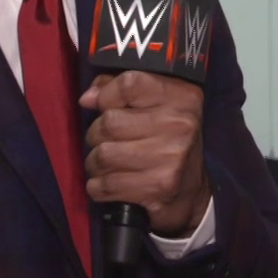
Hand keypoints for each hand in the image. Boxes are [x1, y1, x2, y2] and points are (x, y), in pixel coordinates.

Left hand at [80, 70, 208, 236]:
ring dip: (95, 163)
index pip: (129, 83)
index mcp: (181, 97)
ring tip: (106, 165)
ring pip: (103, 154)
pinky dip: (98, 187)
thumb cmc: (166, 144)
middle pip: (109, 122)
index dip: (107, 95)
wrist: (190, 194)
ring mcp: (170, 156)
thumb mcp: (155, 108)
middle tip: (106, 142)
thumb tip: (88, 99)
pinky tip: (109, 185)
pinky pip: (105, 184)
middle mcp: (179, 124)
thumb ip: (121, 92)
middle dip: (96, 135)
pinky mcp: (158, 186)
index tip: (104, 107)